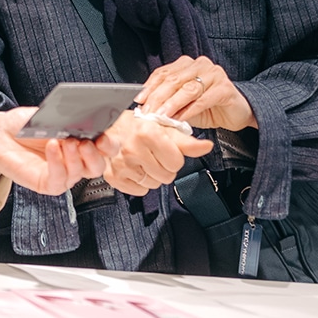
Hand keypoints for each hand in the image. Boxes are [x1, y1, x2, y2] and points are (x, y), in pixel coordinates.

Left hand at [0, 107, 110, 195]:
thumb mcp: (47, 115)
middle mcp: (77, 161)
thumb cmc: (25, 125)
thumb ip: (65, 118)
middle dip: (96, 154)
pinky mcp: (48, 184)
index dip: (109, 144)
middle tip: (88, 141)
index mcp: (83, 142)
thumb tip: (80, 119)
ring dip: (75, 156)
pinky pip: (60, 179)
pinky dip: (58, 163)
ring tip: (65, 141)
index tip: (104, 136)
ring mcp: (64, 174)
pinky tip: (52, 147)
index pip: (106, 148)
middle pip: (99, 166)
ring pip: (81, 173)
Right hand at [97, 110, 212, 195]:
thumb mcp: (165, 129)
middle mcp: (133, 148)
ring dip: (152, 175)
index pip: (177, 163)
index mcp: (147, 133)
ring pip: (153, 185)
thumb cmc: (138, 127)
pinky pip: (139, 191)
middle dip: (163, 167)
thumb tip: (207, 146)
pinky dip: (139, 183)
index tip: (165, 150)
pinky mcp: (113, 176)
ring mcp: (122, 164)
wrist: (110, 128)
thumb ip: (187, 141)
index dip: (174, 157)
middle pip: (166, 176)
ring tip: (143, 160)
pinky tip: (135, 169)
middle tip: (153, 155)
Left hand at [135, 55, 256, 131]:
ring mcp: (214, 74)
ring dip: (172, 104)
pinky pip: (203, 99)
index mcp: (186, 65)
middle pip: (173, 80)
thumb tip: (146, 109)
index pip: (163, 73)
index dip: (149, 87)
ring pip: (187, 89)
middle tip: (148, 112)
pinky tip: (181, 119)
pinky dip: (189, 110)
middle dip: (157, 98)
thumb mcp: (183, 104)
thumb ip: (168, 102)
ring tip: (161, 116)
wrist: (236, 113)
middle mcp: (200, 65)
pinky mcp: (225, 88)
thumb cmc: (208, 107)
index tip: (139, 101)